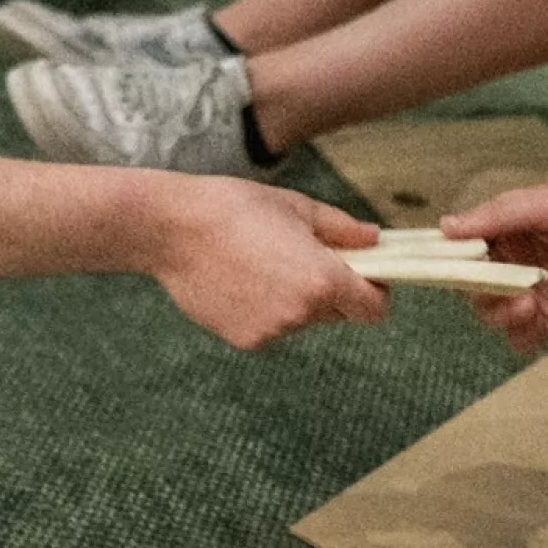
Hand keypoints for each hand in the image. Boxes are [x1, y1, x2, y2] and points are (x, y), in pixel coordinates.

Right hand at [149, 180, 386, 348]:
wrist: (172, 229)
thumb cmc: (234, 208)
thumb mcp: (296, 206)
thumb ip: (341, 229)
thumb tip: (374, 240)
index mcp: (322, 279)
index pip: (374, 309)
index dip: (375, 292)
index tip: (364, 274)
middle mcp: (302, 314)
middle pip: (337, 314)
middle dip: (330, 290)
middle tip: (301, 257)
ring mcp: (272, 331)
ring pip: (302, 320)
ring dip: (294, 299)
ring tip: (260, 262)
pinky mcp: (245, 340)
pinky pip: (271, 327)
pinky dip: (264, 309)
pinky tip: (239, 279)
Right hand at [441, 182, 547, 351]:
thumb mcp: (547, 204)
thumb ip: (497, 216)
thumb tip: (444, 227)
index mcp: (506, 229)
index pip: (461, 246)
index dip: (446, 256)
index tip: (436, 265)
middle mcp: (513, 261)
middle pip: (469, 284)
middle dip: (473, 289)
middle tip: (494, 287)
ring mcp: (533, 292)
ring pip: (491, 312)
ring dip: (496, 311)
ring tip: (524, 303)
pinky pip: (521, 337)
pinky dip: (517, 334)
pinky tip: (532, 319)